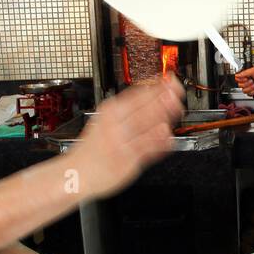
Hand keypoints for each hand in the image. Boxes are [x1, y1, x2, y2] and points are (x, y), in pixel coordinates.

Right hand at [73, 77, 183, 199]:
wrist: (76, 173)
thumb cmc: (93, 147)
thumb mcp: (104, 120)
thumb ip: (127, 109)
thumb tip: (151, 94)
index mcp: (109, 112)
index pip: (135, 95)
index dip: (156, 86)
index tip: (170, 80)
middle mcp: (114, 125)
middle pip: (142, 108)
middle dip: (162, 98)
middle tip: (177, 91)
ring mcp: (120, 143)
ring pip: (145, 126)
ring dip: (163, 116)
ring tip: (177, 108)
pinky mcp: (126, 161)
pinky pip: (145, 150)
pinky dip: (158, 143)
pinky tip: (169, 136)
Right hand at [235, 67, 253, 94]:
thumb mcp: (253, 70)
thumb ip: (244, 72)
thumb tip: (237, 75)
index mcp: (246, 75)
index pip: (237, 79)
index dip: (241, 79)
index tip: (246, 78)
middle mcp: (247, 81)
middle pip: (240, 85)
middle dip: (247, 84)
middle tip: (252, 81)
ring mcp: (250, 87)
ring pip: (244, 91)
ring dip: (250, 88)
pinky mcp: (252, 92)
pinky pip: (248, 94)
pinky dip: (253, 92)